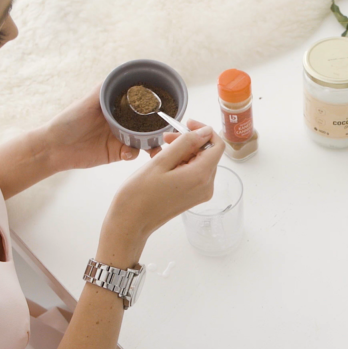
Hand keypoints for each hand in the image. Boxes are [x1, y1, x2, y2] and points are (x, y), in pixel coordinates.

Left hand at [44, 85, 160, 171]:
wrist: (55, 148)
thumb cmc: (68, 121)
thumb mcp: (86, 102)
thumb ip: (103, 90)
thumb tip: (120, 74)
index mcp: (117, 107)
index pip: (140, 104)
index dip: (153, 105)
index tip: (166, 106)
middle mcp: (122, 121)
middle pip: (148, 123)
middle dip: (159, 128)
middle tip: (168, 132)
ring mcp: (122, 137)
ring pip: (146, 140)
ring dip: (153, 144)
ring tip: (154, 148)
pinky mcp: (119, 153)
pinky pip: (134, 153)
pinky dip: (134, 154)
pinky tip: (126, 154)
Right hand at [96, 119, 224, 267]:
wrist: (130, 224)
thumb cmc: (139, 195)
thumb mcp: (160, 162)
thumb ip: (185, 144)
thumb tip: (205, 131)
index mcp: (201, 176)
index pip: (217, 145)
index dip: (204, 131)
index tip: (186, 124)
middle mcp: (206, 186)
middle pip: (208, 154)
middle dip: (191, 141)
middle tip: (166, 138)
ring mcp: (201, 193)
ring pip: (201, 163)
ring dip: (185, 152)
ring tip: (162, 150)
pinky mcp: (193, 197)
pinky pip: (195, 174)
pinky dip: (183, 164)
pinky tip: (165, 164)